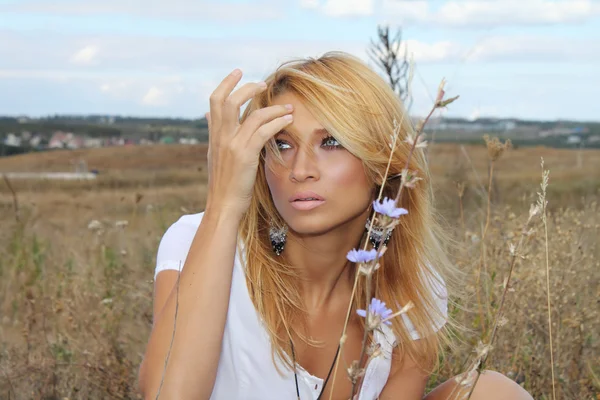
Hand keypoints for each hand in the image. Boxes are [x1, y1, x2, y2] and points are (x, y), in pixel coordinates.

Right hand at [204, 69, 292, 218]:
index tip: (238, 73)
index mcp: (214, 136)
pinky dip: (277, 123)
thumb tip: (208, 115)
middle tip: (264, 83)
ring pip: (253, 115)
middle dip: (247, 88)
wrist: (223, 206)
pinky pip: (263, 132)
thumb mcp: (214, 154)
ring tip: (287, 108)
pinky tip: (288, 122)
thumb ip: (215, 133)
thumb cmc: (223, 183)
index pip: (215, 101)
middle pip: (229, 101)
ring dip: (273, 108)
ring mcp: (232, 145)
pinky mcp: (245, 155)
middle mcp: (221, 137)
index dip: (226, 84)